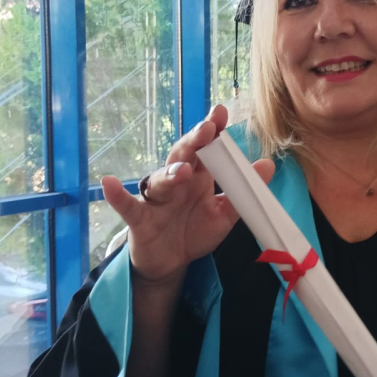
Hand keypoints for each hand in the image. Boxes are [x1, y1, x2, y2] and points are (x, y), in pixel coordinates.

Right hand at [101, 105, 274, 285]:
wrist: (170, 263)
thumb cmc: (195, 231)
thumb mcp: (224, 214)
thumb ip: (243, 191)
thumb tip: (268, 164)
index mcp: (199, 177)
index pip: (206, 148)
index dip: (212, 130)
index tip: (221, 112)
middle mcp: (177, 182)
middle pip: (183, 156)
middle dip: (194, 141)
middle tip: (207, 129)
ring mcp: (156, 199)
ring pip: (160, 180)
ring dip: (171, 174)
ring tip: (183, 170)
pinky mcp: (139, 220)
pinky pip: (127, 206)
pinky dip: (116, 196)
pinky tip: (108, 183)